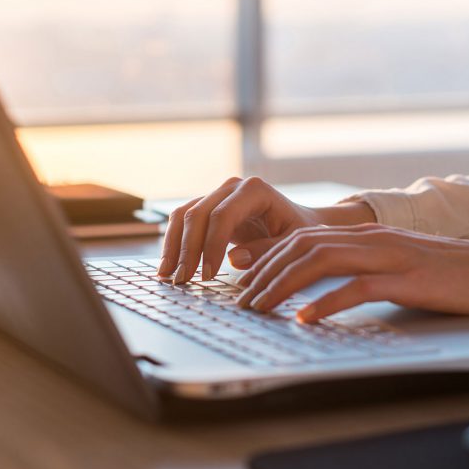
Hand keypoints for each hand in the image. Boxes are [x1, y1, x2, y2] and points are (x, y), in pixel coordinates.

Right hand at [157, 176, 374, 282]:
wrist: (299, 222)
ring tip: (168, 277)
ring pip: (184, 216)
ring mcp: (217, 194)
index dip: (211, 245)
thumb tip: (233, 258)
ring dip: (173, 247)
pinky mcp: (207, 207)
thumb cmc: (300, 232)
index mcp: (254, 190)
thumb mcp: (293, 244)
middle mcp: (231, 187)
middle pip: (198, 215)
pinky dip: (173, 243)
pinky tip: (168, 267)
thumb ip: (267, 250)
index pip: (222, 216)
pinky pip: (182, 221)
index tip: (207, 276)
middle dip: (188, 250)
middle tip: (183, 281)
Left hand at [235, 224, 468, 322]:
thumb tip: (321, 289)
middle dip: (264, 272)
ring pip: (320, 260)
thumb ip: (360, 269)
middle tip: (240, 299)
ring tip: (259, 307)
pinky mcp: (408, 278)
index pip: (301, 237)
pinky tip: (305, 319)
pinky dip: (326, 303)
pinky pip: (358, 287)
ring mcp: (389, 255)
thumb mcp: (397, 265)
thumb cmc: (450, 273)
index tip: (240, 278)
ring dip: (283, 285)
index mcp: (366, 234)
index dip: (266, 256)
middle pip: (302, 245)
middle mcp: (371, 238)